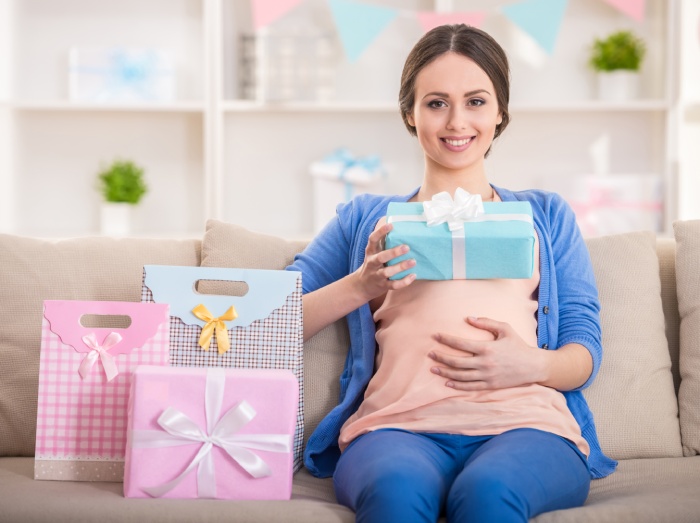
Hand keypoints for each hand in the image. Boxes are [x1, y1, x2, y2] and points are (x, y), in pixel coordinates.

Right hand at [353, 221, 416, 301]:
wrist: (361, 286)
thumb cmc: (373, 264)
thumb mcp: (374, 252)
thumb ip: (383, 242)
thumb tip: (399, 226)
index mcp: (371, 252)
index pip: (373, 239)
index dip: (380, 232)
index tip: (391, 225)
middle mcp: (372, 263)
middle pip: (381, 257)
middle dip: (393, 252)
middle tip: (406, 247)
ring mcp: (377, 275)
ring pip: (387, 272)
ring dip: (400, 267)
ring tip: (413, 262)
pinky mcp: (382, 286)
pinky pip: (393, 285)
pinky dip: (403, 281)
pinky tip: (413, 276)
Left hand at [428, 317, 545, 390]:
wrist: (533, 366)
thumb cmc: (518, 345)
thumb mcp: (505, 329)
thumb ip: (486, 323)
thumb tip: (469, 318)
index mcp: (487, 348)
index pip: (461, 344)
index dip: (446, 339)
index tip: (435, 336)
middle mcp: (484, 363)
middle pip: (457, 361)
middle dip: (441, 357)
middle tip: (430, 353)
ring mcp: (487, 376)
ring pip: (461, 376)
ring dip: (445, 372)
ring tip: (433, 368)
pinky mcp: (490, 385)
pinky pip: (470, 387)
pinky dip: (457, 385)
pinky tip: (447, 383)